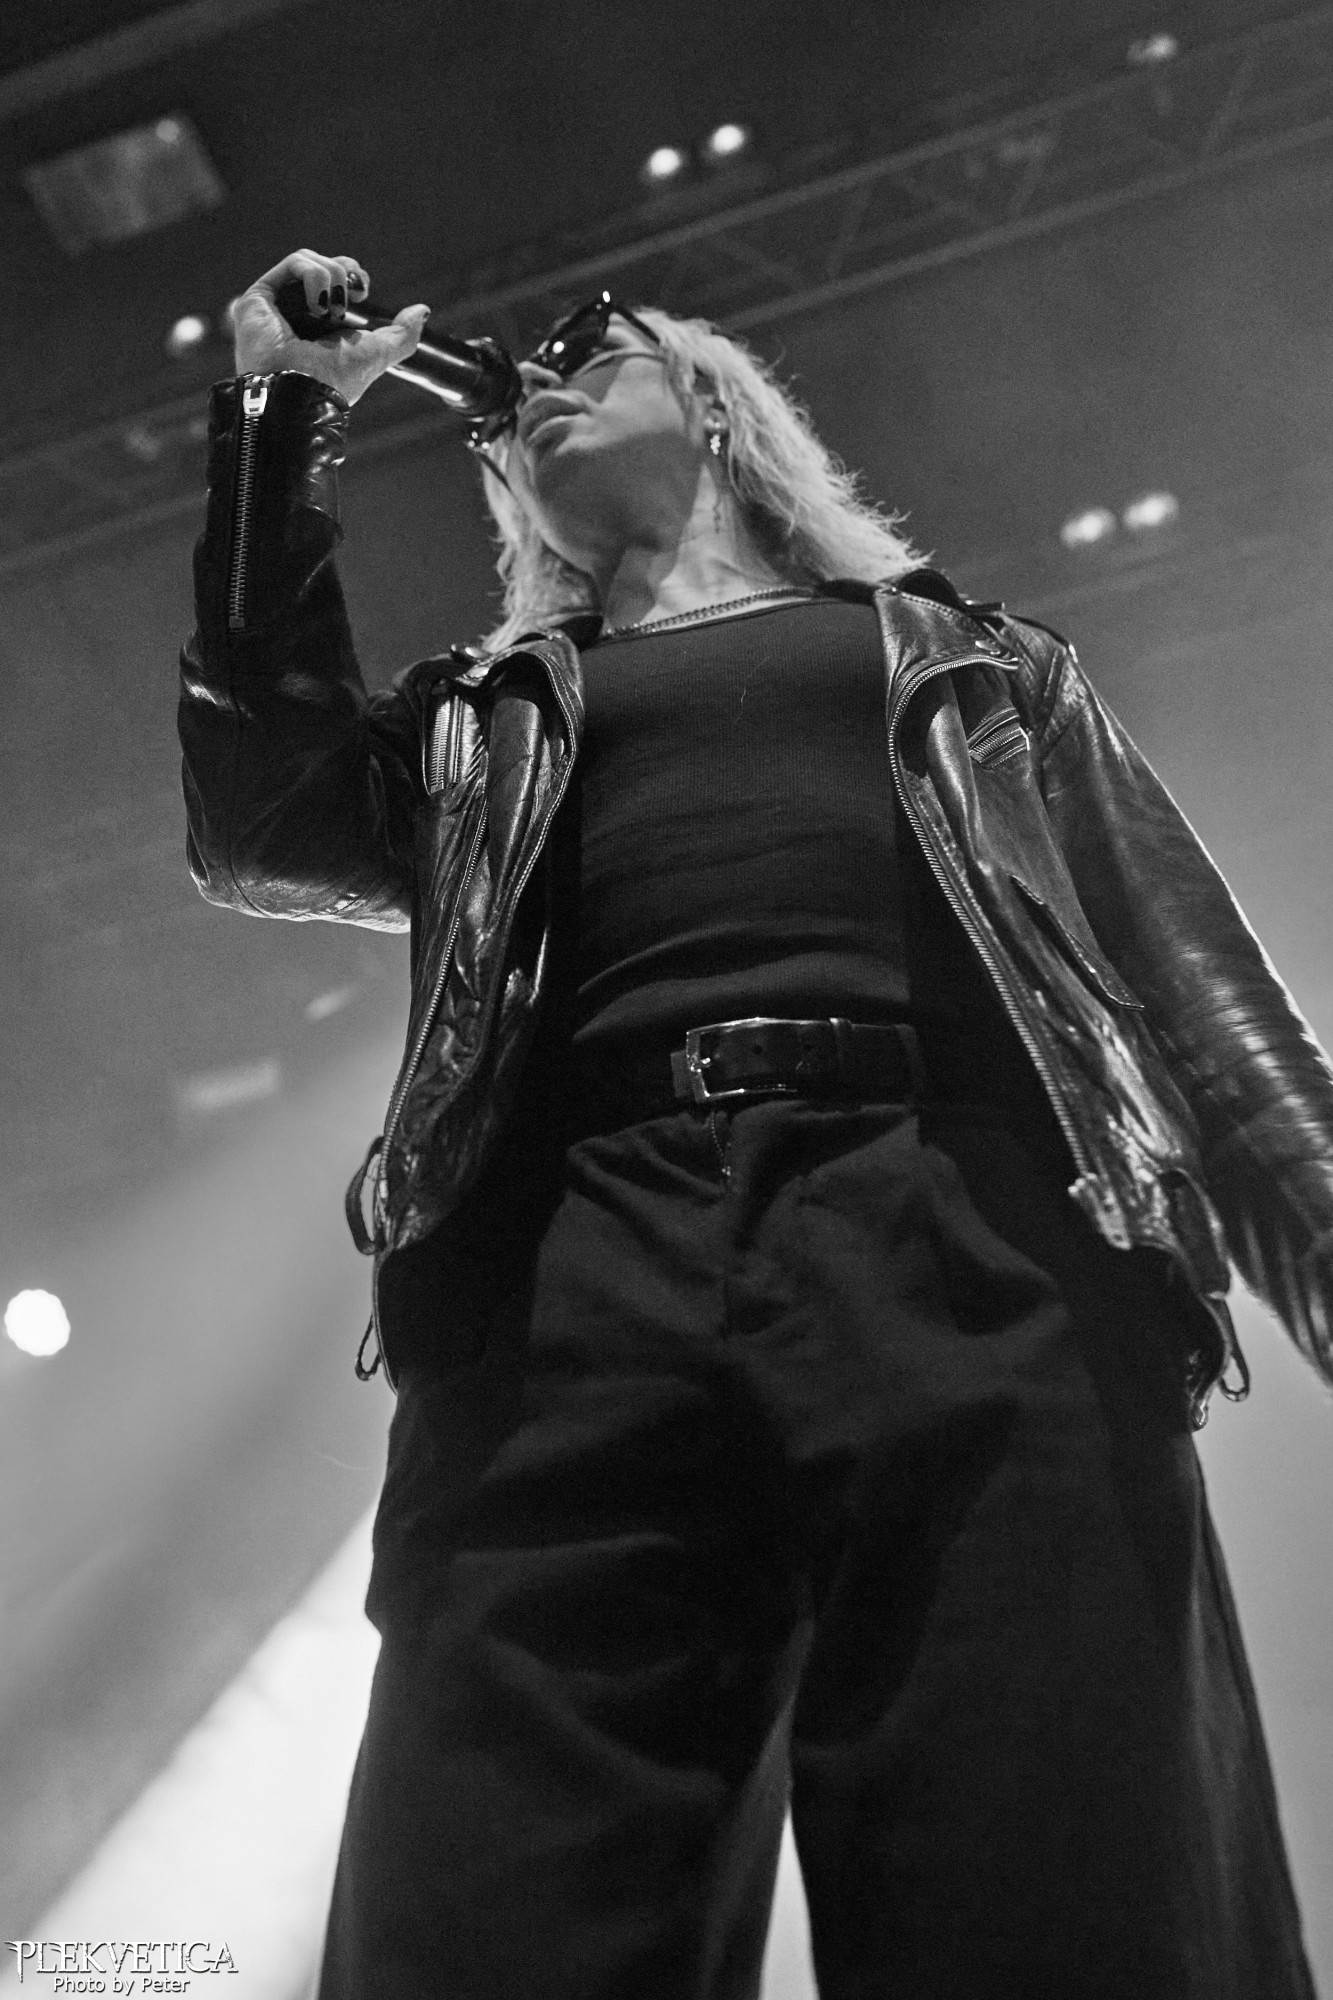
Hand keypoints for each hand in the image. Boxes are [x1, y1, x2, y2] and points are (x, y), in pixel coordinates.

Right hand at [230, 249, 429, 405]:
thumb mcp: (376, 355)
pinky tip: (317, 306)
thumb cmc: (334, 381)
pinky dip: (314, 276)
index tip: (364, 290)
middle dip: (344, 271)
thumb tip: (422, 310)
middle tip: (352, 294)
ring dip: (331, 279)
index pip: (337, 281)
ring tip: (331, 311)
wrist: (301, 393)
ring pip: (310, 261)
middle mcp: (296, 313)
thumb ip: (402, 335)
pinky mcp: (259, 297)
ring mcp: (276, 305)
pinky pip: (294, 263)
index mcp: (320, 325)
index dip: (354, 275)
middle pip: (324, 266)